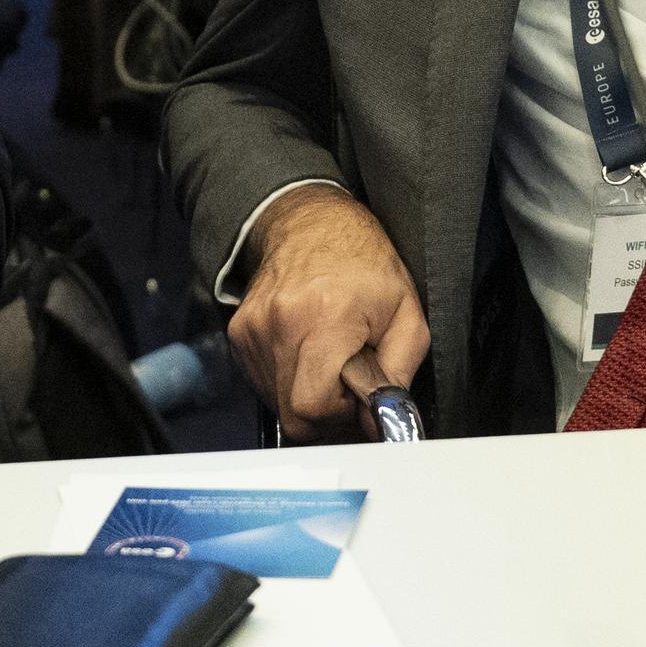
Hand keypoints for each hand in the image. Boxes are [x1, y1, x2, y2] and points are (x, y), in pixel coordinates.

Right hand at [229, 186, 430, 436]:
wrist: (310, 222)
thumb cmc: (364, 262)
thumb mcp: (407, 314)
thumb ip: (398, 375)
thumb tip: (379, 424)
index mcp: (325, 318)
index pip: (314, 407)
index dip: (341, 415)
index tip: (359, 396)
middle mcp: (280, 325)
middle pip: (294, 415)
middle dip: (327, 413)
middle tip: (348, 384)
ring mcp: (253, 330)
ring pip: (277, 403)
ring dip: (308, 395)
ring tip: (330, 359)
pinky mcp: (239, 334)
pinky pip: (264, 382)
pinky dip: (289, 379)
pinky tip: (308, 351)